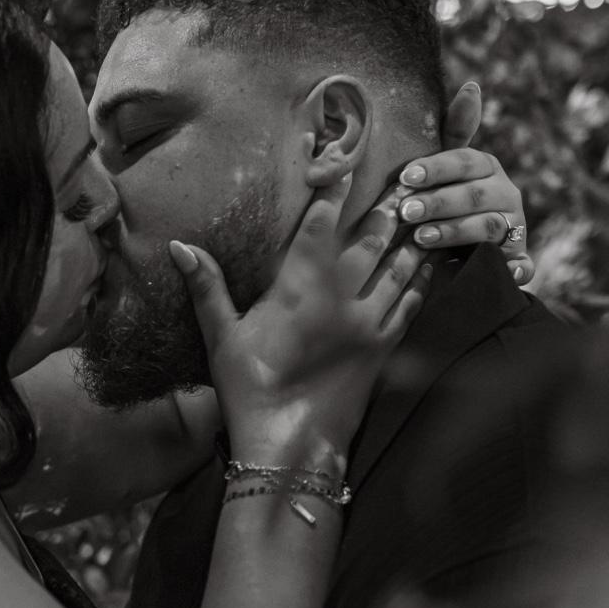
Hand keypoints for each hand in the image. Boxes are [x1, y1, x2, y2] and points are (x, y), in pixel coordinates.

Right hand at [170, 170, 430, 451]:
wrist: (290, 447)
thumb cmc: (249, 391)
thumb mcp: (222, 338)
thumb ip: (207, 289)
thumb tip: (179, 246)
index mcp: (299, 287)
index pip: (321, 223)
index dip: (333, 188)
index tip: (344, 159)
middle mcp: (342, 297)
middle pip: (372, 236)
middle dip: (386, 204)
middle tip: (404, 174)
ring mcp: (369, 321)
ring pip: (400, 264)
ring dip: (410, 235)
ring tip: (421, 209)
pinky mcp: (385, 347)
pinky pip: (412, 301)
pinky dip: (422, 277)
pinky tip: (429, 261)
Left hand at [396, 82, 533, 284]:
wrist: (462, 251)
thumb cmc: (448, 200)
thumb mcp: (448, 167)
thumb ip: (455, 131)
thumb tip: (472, 84)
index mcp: (487, 168)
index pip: (465, 161)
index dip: (436, 168)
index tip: (405, 177)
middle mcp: (506, 195)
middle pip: (476, 194)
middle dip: (439, 202)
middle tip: (405, 212)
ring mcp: (514, 229)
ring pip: (489, 227)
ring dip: (456, 232)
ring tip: (420, 239)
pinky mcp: (517, 260)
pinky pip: (522, 265)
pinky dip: (517, 270)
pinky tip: (506, 274)